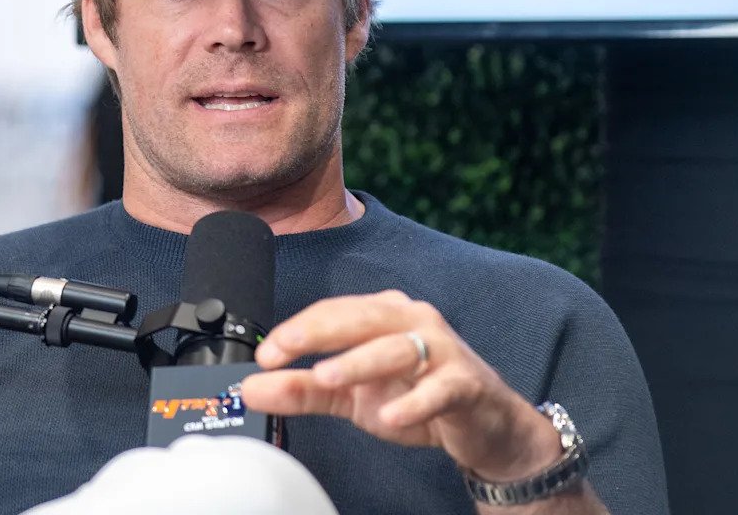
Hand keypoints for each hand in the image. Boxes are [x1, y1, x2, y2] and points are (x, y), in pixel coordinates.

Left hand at [239, 290, 562, 482]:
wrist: (485, 425)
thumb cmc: (419, 396)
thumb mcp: (353, 396)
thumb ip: (303, 390)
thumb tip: (252, 387)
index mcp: (383, 316)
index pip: (333, 312)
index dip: (296, 330)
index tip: (265, 355)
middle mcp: (412, 321)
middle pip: (361, 318)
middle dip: (318, 332)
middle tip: (281, 351)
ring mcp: (442, 350)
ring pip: (398, 347)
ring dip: (360, 362)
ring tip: (327, 377)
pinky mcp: (466, 383)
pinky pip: (440, 388)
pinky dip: (416, 402)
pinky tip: (392, 417)